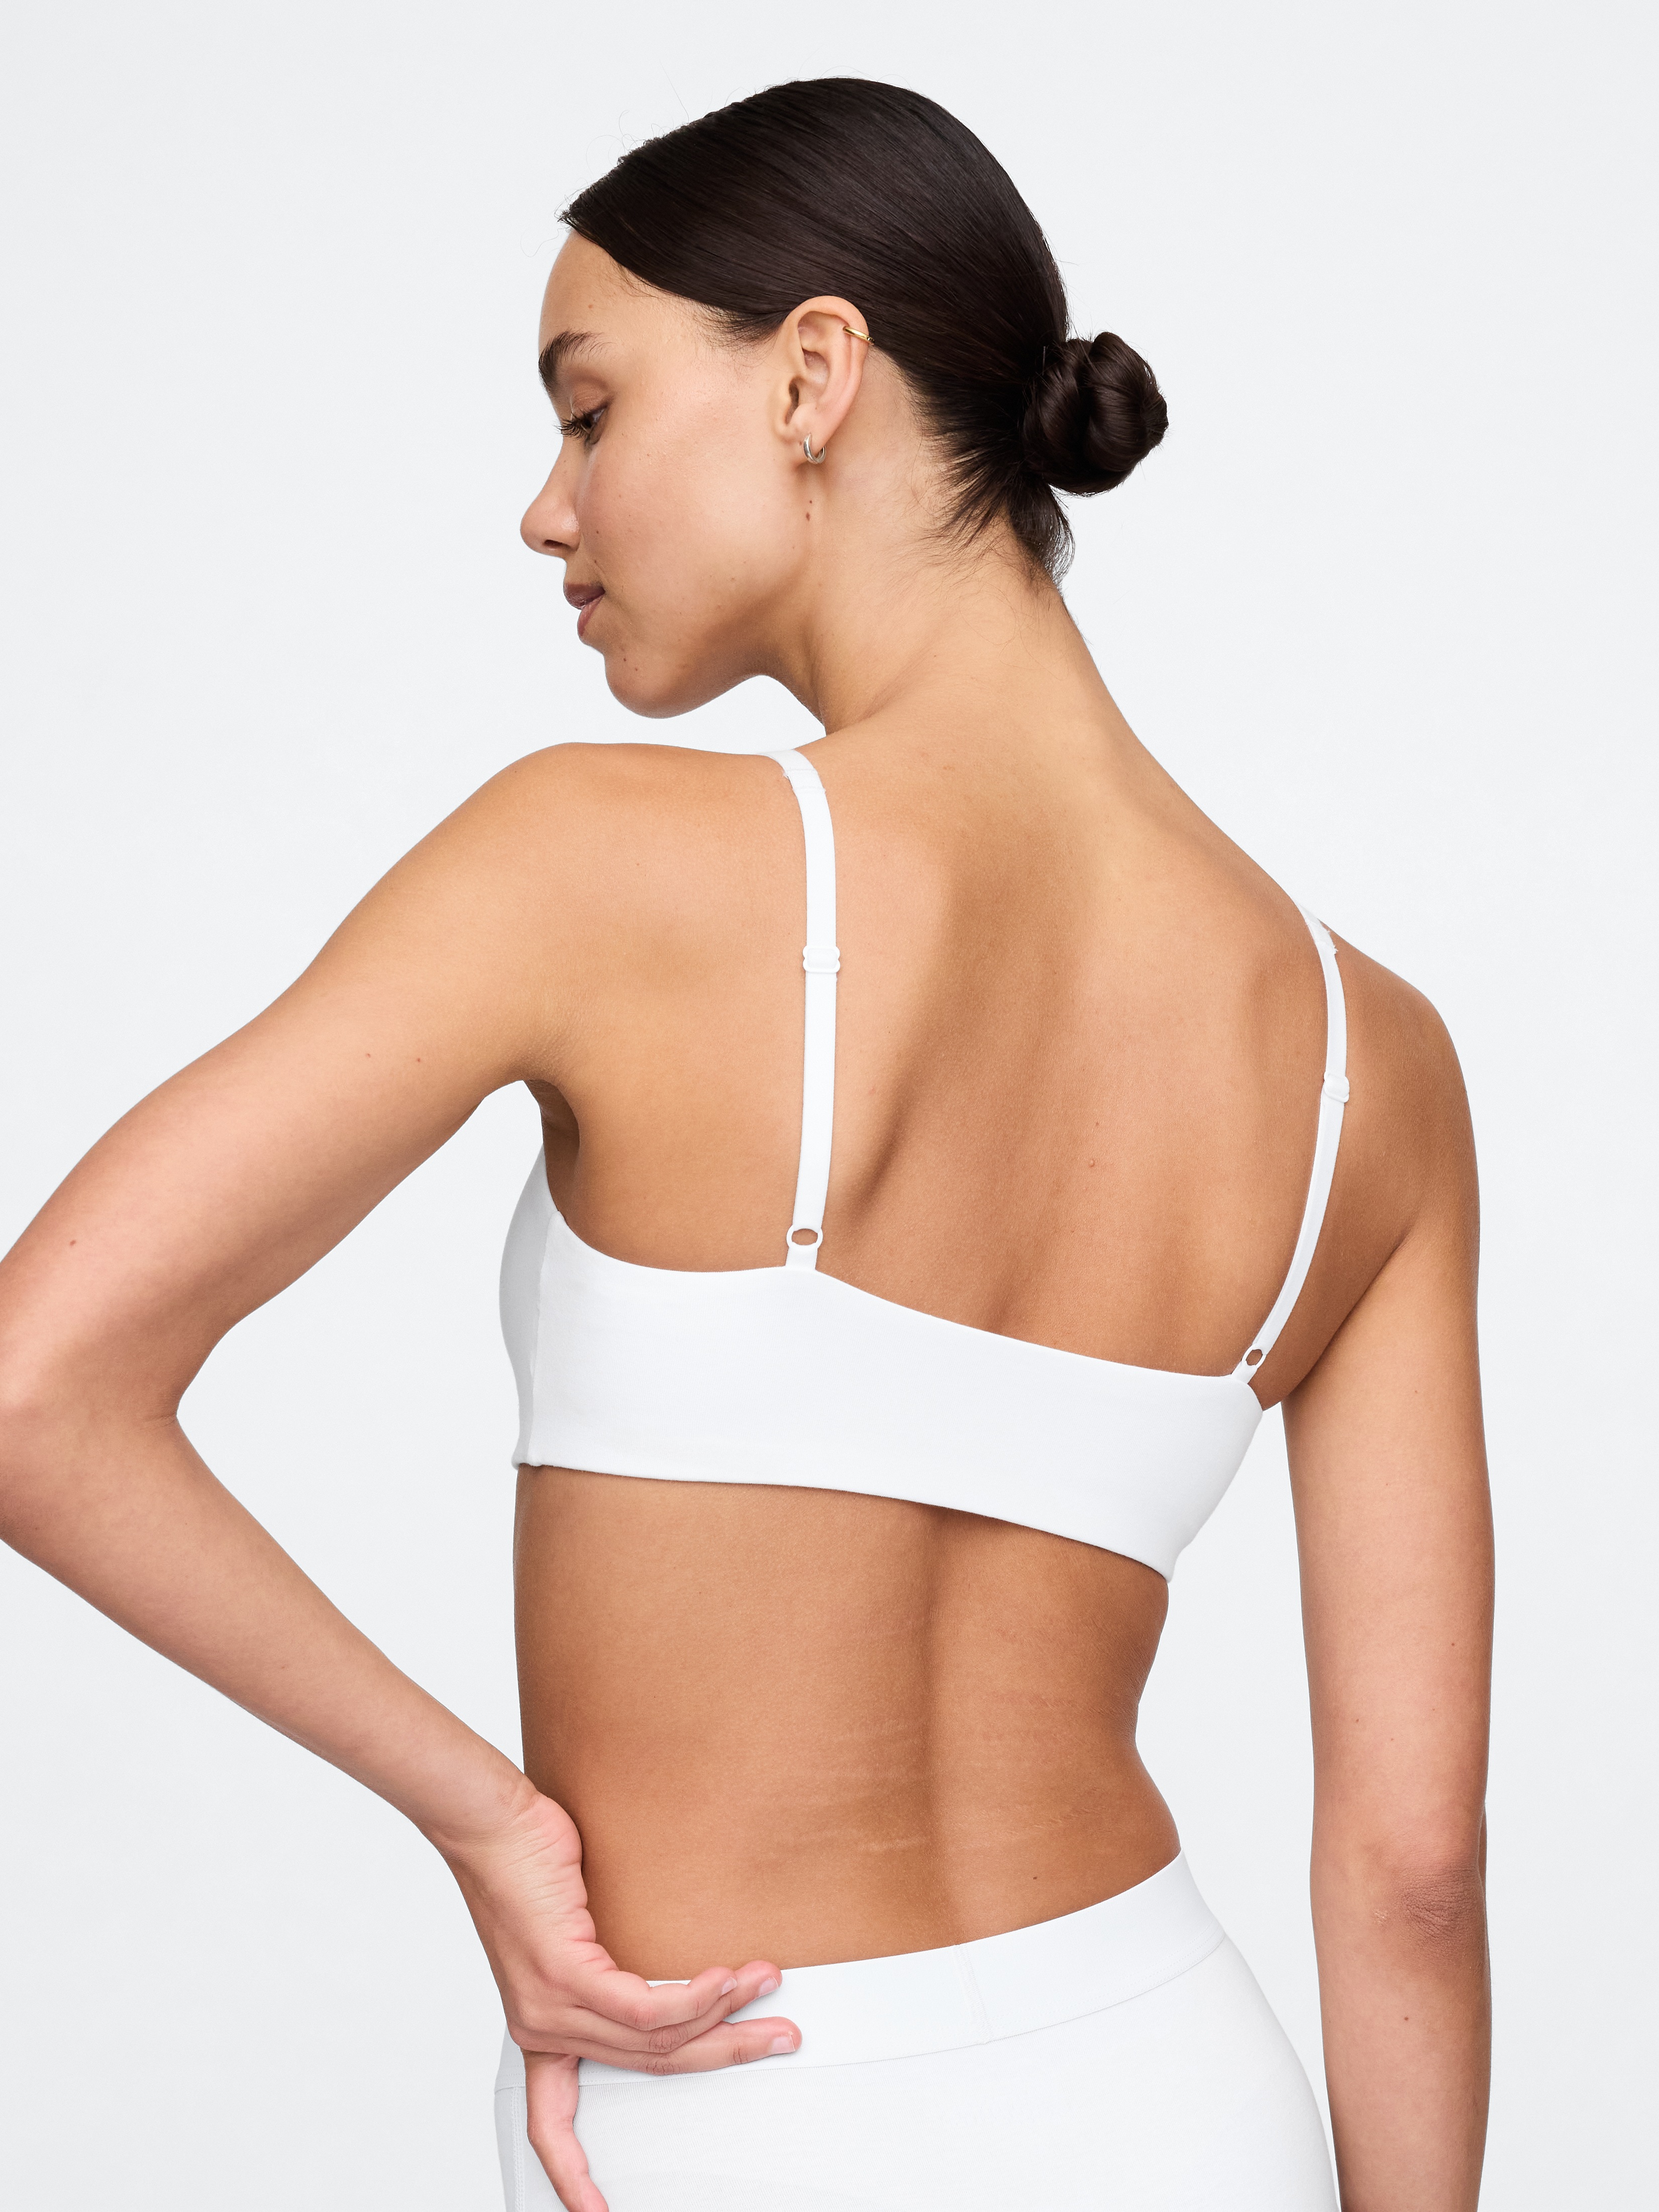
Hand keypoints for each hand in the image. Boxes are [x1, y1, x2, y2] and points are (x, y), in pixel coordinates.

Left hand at [435, 1788, 798, 2211]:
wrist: (490, 1824)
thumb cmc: (528, 1864)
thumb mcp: (572, 1932)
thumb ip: (612, 1970)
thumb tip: (674, 1976)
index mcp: (541, 2029)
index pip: (550, 2124)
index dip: (572, 2173)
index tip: (597, 2211)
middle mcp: (543, 2028)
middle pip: (650, 2067)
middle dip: (724, 2058)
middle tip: (777, 2040)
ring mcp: (552, 2006)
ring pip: (658, 2039)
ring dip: (726, 2016)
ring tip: (766, 1986)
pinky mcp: (566, 1974)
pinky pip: (647, 2009)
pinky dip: (697, 1998)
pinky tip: (728, 1979)